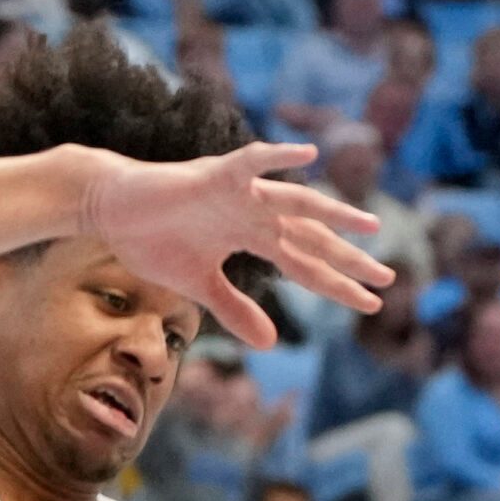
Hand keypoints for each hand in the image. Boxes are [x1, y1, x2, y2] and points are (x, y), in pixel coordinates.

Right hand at [78, 142, 389, 345]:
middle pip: (311, 236)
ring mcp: (237, 194)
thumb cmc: (152, 241)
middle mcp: (254, 213)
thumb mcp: (199, 287)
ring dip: (332, 213)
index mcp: (253, 237)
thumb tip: (272, 345)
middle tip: (388, 279)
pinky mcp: (213, 177)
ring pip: (294, 202)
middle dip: (348, 258)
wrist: (111, 210)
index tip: (371, 304)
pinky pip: (250, 163)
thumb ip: (236, 310)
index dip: (337, 284)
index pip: (305, 264)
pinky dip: (276, 158)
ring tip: (369, 225)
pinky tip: (307, 155)